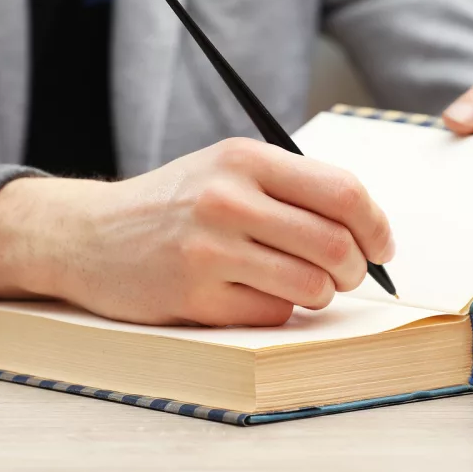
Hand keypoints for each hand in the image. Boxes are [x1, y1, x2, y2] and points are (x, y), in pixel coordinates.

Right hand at [0, 138, 394, 326]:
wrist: (90, 234)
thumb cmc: (175, 202)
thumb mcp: (228, 169)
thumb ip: (293, 186)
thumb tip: (368, 225)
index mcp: (245, 159)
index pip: (343, 192)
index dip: (377, 225)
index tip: (382, 245)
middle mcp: (228, 199)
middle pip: (335, 244)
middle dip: (357, 268)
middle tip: (350, 274)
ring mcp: (209, 250)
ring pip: (311, 286)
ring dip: (323, 294)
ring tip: (308, 286)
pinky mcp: (194, 296)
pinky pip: (273, 314)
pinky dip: (280, 310)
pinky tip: (258, 295)